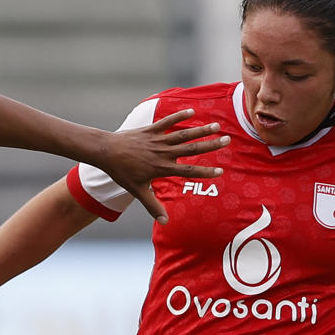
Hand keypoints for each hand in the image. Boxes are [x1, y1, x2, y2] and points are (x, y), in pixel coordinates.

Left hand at [86, 110, 227, 221]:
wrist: (106, 152)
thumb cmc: (122, 173)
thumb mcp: (138, 191)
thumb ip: (152, 206)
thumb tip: (165, 222)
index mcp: (162, 168)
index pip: (189, 171)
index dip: (206, 172)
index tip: (221, 171)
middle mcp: (163, 153)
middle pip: (192, 149)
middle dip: (211, 145)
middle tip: (227, 140)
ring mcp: (157, 139)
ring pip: (183, 134)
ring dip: (201, 129)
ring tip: (216, 125)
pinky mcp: (151, 129)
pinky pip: (168, 121)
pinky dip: (179, 116)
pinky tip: (192, 112)